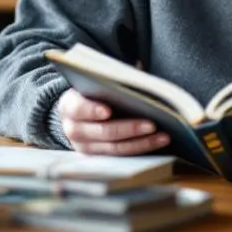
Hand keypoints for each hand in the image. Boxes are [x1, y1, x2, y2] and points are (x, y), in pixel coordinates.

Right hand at [55, 89, 170, 155]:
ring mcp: (86, 148)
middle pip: (102, 132)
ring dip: (141, 142)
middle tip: (151, 124)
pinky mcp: (100, 159)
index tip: (108, 110)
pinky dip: (142, 148)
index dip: (92, 110)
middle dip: (128, 128)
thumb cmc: (93, 93)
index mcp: (69, 106)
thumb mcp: (94, 84)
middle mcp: (73, 130)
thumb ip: (110, 80)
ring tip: (163, 135)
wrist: (80, 113)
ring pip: (115, 148)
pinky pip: (123, 156)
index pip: (78, 109)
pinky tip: (159, 141)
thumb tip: (138, 72)